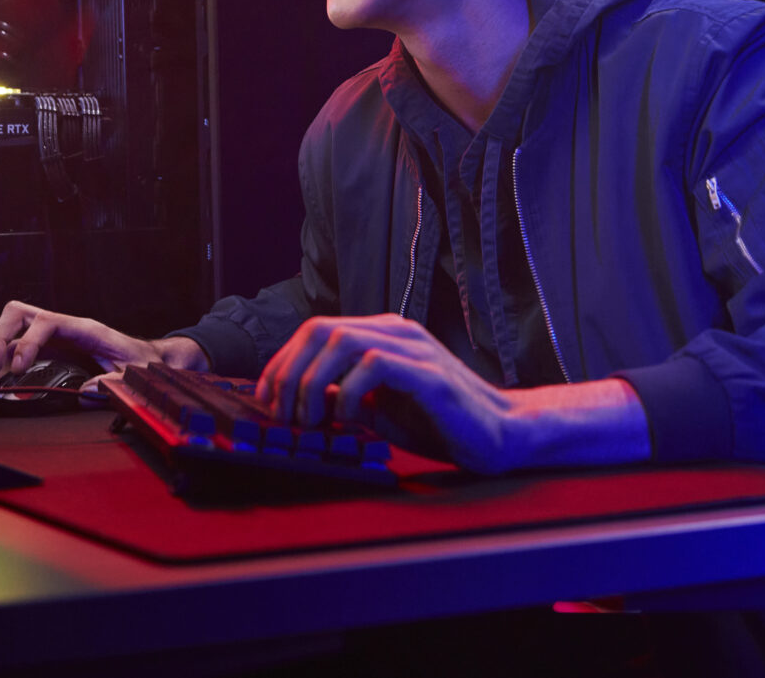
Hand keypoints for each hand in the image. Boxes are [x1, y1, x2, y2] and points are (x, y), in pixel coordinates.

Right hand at [0, 301, 204, 377]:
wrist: (152, 360)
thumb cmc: (144, 363)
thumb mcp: (135, 375)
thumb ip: (112, 383)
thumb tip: (85, 392)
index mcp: (86, 330)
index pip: (47, 323)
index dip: (27, 343)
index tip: (18, 368)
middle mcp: (67, 328)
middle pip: (20, 314)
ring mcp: (57, 336)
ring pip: (15, 326)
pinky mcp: (53, 348)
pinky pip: (22, 345)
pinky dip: (7, 359)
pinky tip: (4, 378)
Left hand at [256, 314, 647, 474]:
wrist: (498, 435)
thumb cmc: (437, 423)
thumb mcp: (376, 411)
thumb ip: (341, 397)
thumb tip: (297, 400)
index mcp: (381, 334)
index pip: (314, 330)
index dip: (282, 362)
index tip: (266, 399)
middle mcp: (395, 331)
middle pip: (319, 329)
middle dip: (289, 373)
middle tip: (283, 415)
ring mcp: (414, 348)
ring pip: (341, 342)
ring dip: (313, 383)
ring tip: (311, 421)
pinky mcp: (429, 374)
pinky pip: (375, 366)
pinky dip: (351, 393)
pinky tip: (351, 420)